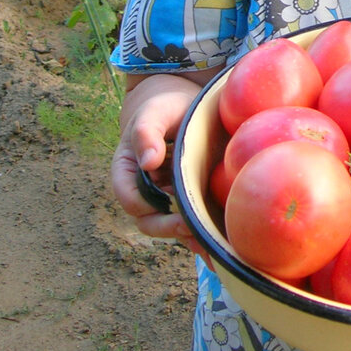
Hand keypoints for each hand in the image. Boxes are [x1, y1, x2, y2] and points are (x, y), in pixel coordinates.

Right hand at [109, 72, 211, 254]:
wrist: (183, 101)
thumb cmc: (163, 105)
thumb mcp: (154, 112)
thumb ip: (146, 132)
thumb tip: (148, 162)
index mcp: (127, 172)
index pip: (130, 198)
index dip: (147, 208)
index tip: (171, 209)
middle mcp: (144, 190)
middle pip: (150, 220)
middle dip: (170, 228)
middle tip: (194, 230)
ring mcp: (166, 196)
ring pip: (173, 224)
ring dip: (190, 239)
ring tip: (212, 249)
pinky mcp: (188, 196)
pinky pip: (192, 219)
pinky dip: (204, 232)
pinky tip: (222, 243)